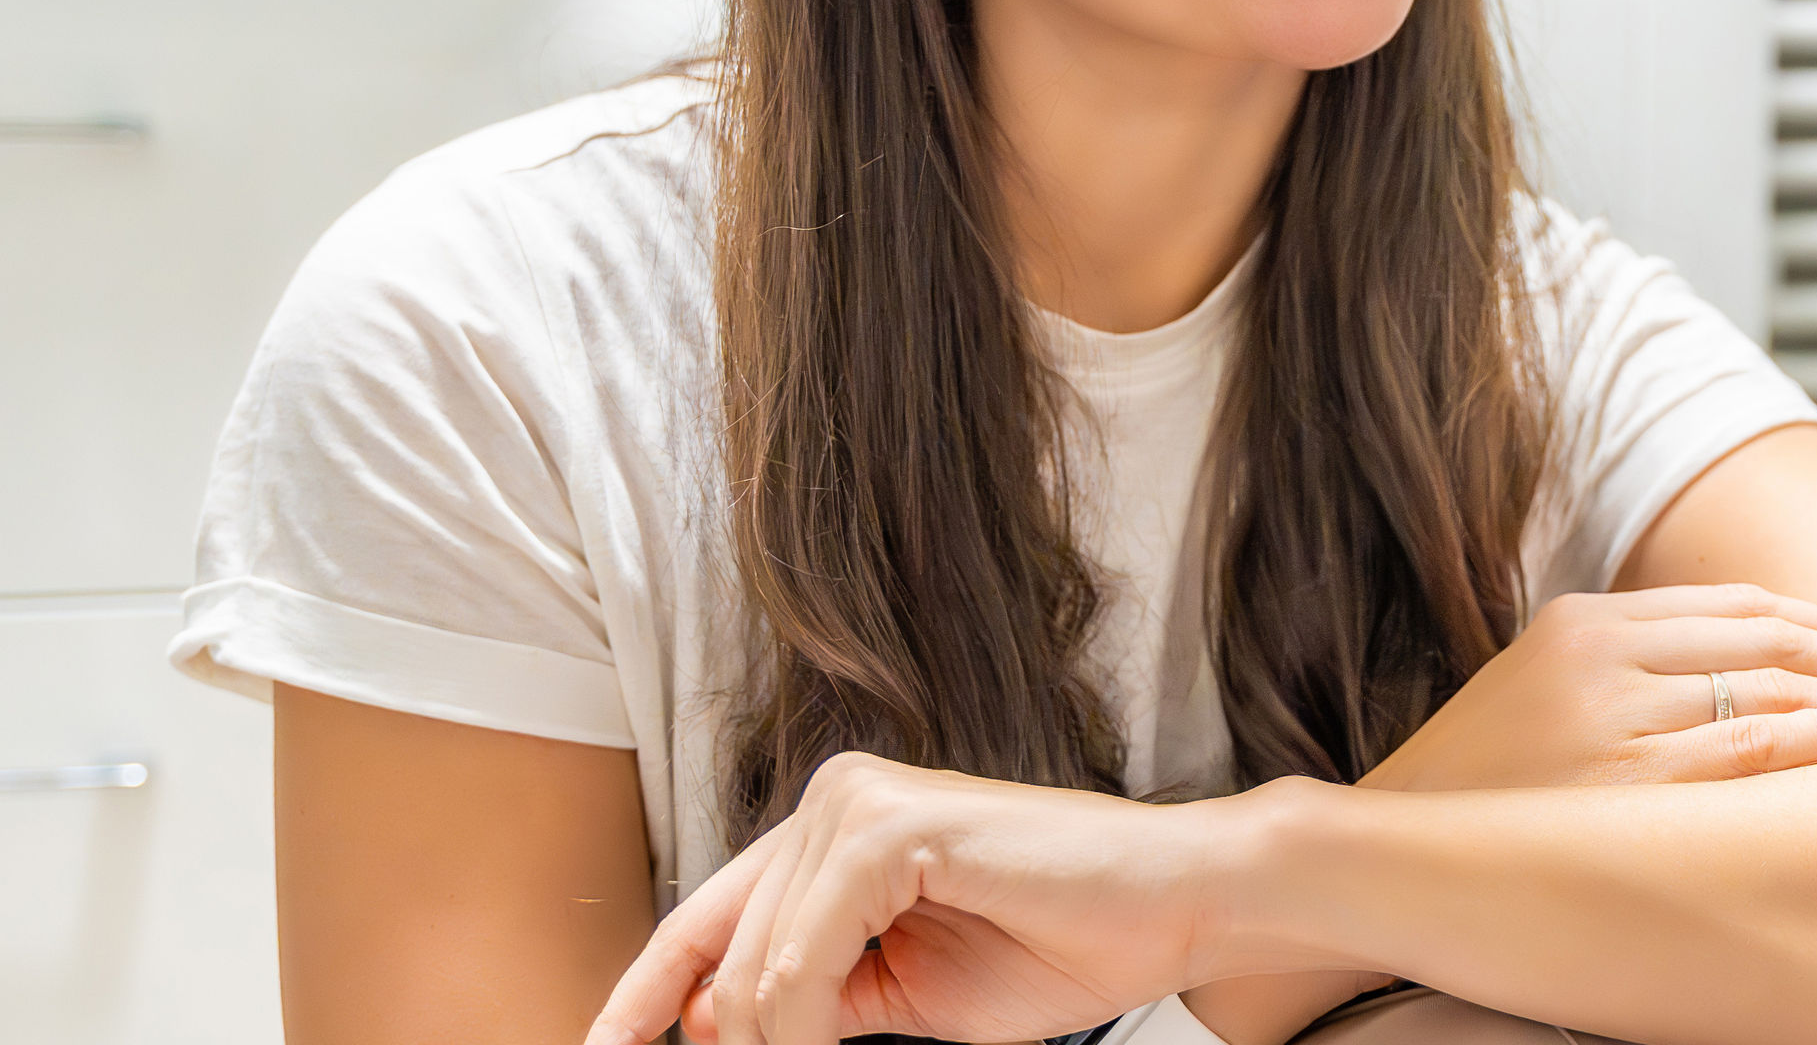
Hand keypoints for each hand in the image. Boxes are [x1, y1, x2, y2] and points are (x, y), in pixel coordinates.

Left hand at [582, 754, 1241, 1044]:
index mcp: (831, 827)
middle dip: (749, 1041)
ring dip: (788, 1037)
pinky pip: (802, 955)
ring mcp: (857, 800)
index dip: (645, 994)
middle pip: (727, 958)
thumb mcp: (901, 992)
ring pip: (757, 966)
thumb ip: (809, 996)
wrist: (1171, 907)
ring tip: (859, 1039)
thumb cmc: (1058, 943)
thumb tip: (708, 1024)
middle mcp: (832, 796)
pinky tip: (846, 1031)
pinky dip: (810, 1017)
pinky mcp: (890, 823)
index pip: (705, 919)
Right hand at [1365, 583, 1816, 794]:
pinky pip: (1752, 753)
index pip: (1741, 607)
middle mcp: (1605, 654)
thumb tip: (1747, 678)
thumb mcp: (1542, 691)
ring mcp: (1615, 717)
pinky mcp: (1624, 784)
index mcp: (1585, 619)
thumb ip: (1631, 668)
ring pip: (1774, 689)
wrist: (1388, 849)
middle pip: (1773, 636)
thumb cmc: (1477, 790)